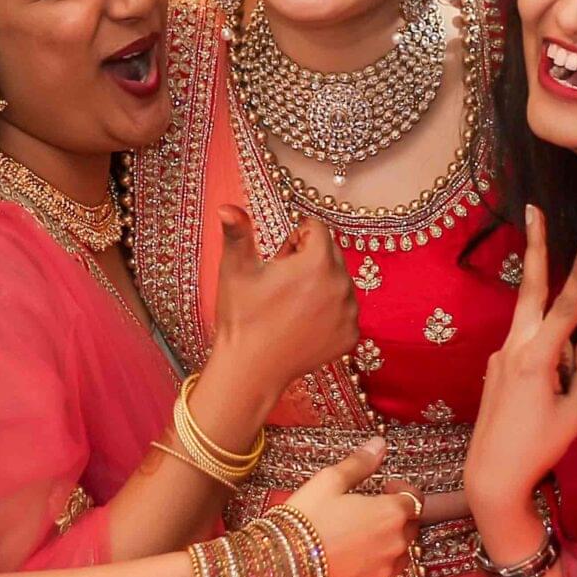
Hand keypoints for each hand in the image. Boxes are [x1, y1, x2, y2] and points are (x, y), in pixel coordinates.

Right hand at [210, 208, 360, 396]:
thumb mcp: (235, 270)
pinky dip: (328, 311)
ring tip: (291, 306)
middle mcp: (342, 286)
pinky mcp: (351, 335)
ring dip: (320, 284)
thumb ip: (237, 233)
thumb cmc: (242, 318)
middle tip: (281, 284)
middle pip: (331, 252)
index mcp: (317, 264)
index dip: (293, 240)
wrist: (250, 369)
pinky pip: (344, 309)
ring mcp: (350, 314)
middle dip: (308, 259)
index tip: (277, 261)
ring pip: (339, 281)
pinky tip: (303, 324)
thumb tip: (226, 206)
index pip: (316, 229)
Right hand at [277, 438, 418, 576]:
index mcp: (390, 513)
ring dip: (387, 547)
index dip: (402, 491)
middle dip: (396, 519)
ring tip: (358, 541)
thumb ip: (359, 463)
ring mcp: (384, 574)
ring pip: (399, 558)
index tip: (385, 488)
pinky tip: (348, 567)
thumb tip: (380, 444)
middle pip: (410, 530)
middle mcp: (396, 545)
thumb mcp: (328, 481)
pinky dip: (370, 574)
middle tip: (368, 514)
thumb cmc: (305, 519)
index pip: (416, 500)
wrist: (281, 567)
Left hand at [464, 207, 576, 517]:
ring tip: (551, 367)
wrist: (492, 473)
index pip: (566, 307)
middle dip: (534, 247)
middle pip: (529, 288)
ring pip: (531, 322)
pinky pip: (527, 349)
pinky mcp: (495, 367)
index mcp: (536, 358)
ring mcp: (500, 355)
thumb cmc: (541, 447)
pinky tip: (543, 398)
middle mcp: (514, 348)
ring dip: (548, 316)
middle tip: (534, 209)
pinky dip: (543, 355)